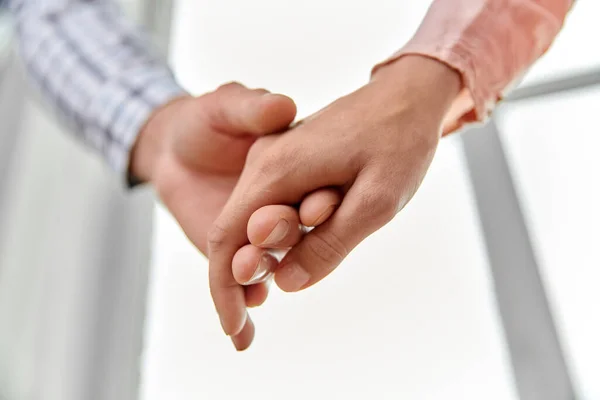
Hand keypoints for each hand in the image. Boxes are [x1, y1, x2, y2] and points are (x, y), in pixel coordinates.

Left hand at [129, 83, 339, 339]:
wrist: (173, 143)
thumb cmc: (204, 119)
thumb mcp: (227, 104)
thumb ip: (252, 107)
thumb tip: (282, 107)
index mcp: (285, 174)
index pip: (307, 197)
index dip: (314, 207)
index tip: (316, 209)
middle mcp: (276, 208)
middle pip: (286, 236)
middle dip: (276, 249)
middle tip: (252, 269)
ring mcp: (258, 234)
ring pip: (267, 262)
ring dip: (257, 279)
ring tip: (243, 300)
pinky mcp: (234, 251)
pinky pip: (242, 280)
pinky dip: (242, 300)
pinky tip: (240, 328)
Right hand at [208, 56, 461, 347]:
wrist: (409, 95)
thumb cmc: (399, 142)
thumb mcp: (376, 200)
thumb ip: (329, 245)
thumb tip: (287, 284)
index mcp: (275, 170)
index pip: (226, 239)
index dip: (224, 290)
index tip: (234, 332)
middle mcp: (265, 163)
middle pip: (234, 232)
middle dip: (240, 281)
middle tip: (249, 333)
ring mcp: (276, 159)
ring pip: (255, 220)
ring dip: (266, 259)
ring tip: (279, 292)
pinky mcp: (290, 161)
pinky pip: (273, 206)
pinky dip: (280, 238)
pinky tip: (299, 253)